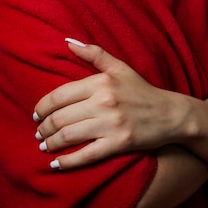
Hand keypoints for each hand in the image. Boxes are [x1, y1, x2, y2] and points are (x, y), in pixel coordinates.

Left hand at [34, 41, 179, 168]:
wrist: (171, 114)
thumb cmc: (142, 90)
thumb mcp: (120, 68)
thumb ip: (94, 53)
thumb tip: (68, 42)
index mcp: (101, 82)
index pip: (59, 95)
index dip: (42, 107)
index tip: (36, 114)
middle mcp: (104, 102)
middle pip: (60, 117)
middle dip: (43, 127)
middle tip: (38, 133)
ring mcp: (111, 124)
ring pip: (68, 136)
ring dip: (51, 144)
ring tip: (44, 146)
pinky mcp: (119, 144)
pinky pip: (86, 155)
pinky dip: (67, 162)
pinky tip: (56, 164)